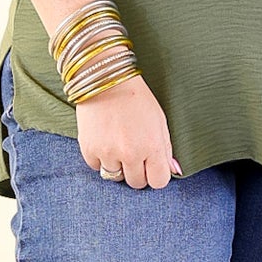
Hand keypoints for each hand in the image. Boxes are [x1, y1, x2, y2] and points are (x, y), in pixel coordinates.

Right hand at [75, 71, 181, 189]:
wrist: (106, 79)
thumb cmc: (136, 98)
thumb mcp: (159, 121)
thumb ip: (165, 149)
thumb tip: (173, 171)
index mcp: (152, 146)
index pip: (158, 182)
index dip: (155, 175)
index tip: (151, 167)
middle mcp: (130, 154)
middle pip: (136, 183)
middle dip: (137, 172)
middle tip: (133, 154)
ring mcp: (108, 153)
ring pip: (114, 177)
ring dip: (117, 165)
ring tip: (117, 145)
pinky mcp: (89, 149)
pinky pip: (96, 167)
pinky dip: (99, 158)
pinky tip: (103, 141)